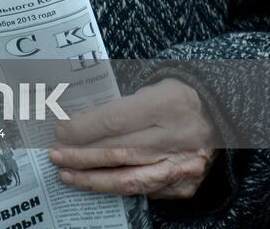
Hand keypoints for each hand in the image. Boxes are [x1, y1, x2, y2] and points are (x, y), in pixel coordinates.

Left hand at [49, 78, 217, 199]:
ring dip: (93, 179)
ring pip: (130, 180)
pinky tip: (96, 183)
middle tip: (55, 155)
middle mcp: (177, 137)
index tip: (60, 130)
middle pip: (119, 152)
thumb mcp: (151, 84)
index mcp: (167, 103)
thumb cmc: (175, 93)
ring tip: (66, 174)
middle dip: (81, 156)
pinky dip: (118, 188)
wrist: (219, 111)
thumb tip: (77, 118)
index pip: (115, 120)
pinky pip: (145, 191)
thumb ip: (119, 102)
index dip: (84, 128)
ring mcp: (183, 165)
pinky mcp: (186, 185)